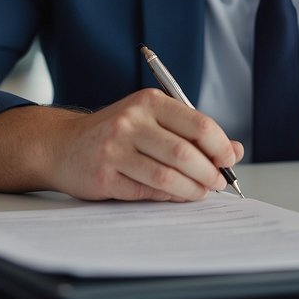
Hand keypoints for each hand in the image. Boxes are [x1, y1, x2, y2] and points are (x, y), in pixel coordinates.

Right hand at [45, 89, 243, 201]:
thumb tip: (235, 150)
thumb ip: (192, 133)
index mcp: (149, 102)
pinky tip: (175, 195)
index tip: (229, 160)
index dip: (219, 146)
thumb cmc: (116, 134)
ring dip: (192, 189)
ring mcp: (114, 149)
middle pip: (184, 153)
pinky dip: (168, 196)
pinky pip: (146, 191)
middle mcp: (130, 121)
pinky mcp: (104, 176)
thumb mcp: (152, 121)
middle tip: (218, 182)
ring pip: (167, 176)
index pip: (197, 124)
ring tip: (201, 192)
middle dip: (209, 172)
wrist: (62, 145)